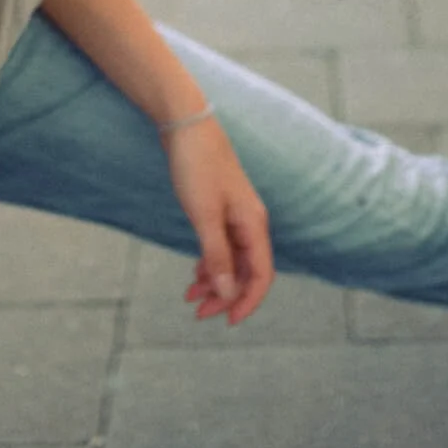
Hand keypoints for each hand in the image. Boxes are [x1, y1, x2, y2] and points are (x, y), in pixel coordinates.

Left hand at [162, 116, 273, 324]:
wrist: (186, 126)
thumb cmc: (197, 167)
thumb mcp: (204, 216)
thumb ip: (217, 255)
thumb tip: (227, 293)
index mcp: (253, 224)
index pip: (261, 275)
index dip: (248, 301)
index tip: (227, 321)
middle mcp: (250, 222)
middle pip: (245, 271)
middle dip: (225, 295)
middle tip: (199, 313)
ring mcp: (236, 215)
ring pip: (232, 260)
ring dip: (214, 281)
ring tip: (190, 297)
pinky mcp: (220, 209)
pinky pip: (221, 246)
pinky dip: (209, 262)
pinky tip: (195, 273)